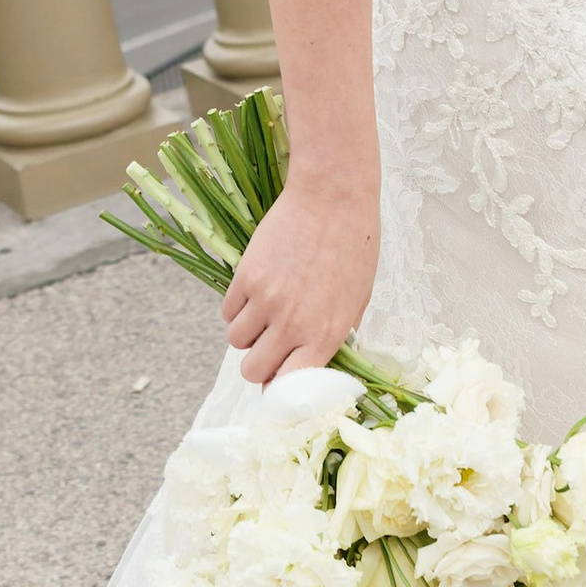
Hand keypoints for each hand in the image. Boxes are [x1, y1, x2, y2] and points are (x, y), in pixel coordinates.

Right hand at [222, 172, 378, 385]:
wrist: (333, 197)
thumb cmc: (355, 246)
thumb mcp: (357, 299)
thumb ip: (337, 333)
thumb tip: (316, 359)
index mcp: (325, 335)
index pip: (289, 386)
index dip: (280, 389)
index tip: (280, 382)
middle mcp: (293, 324)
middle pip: (253, 371)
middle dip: (258, 363)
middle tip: (269, 346)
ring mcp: (266, 301)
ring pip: (236, 342)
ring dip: (247, 334)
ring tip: (264, 313)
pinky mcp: (246, 277)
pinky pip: (228, 311)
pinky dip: (237, 309)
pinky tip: (254, 293)